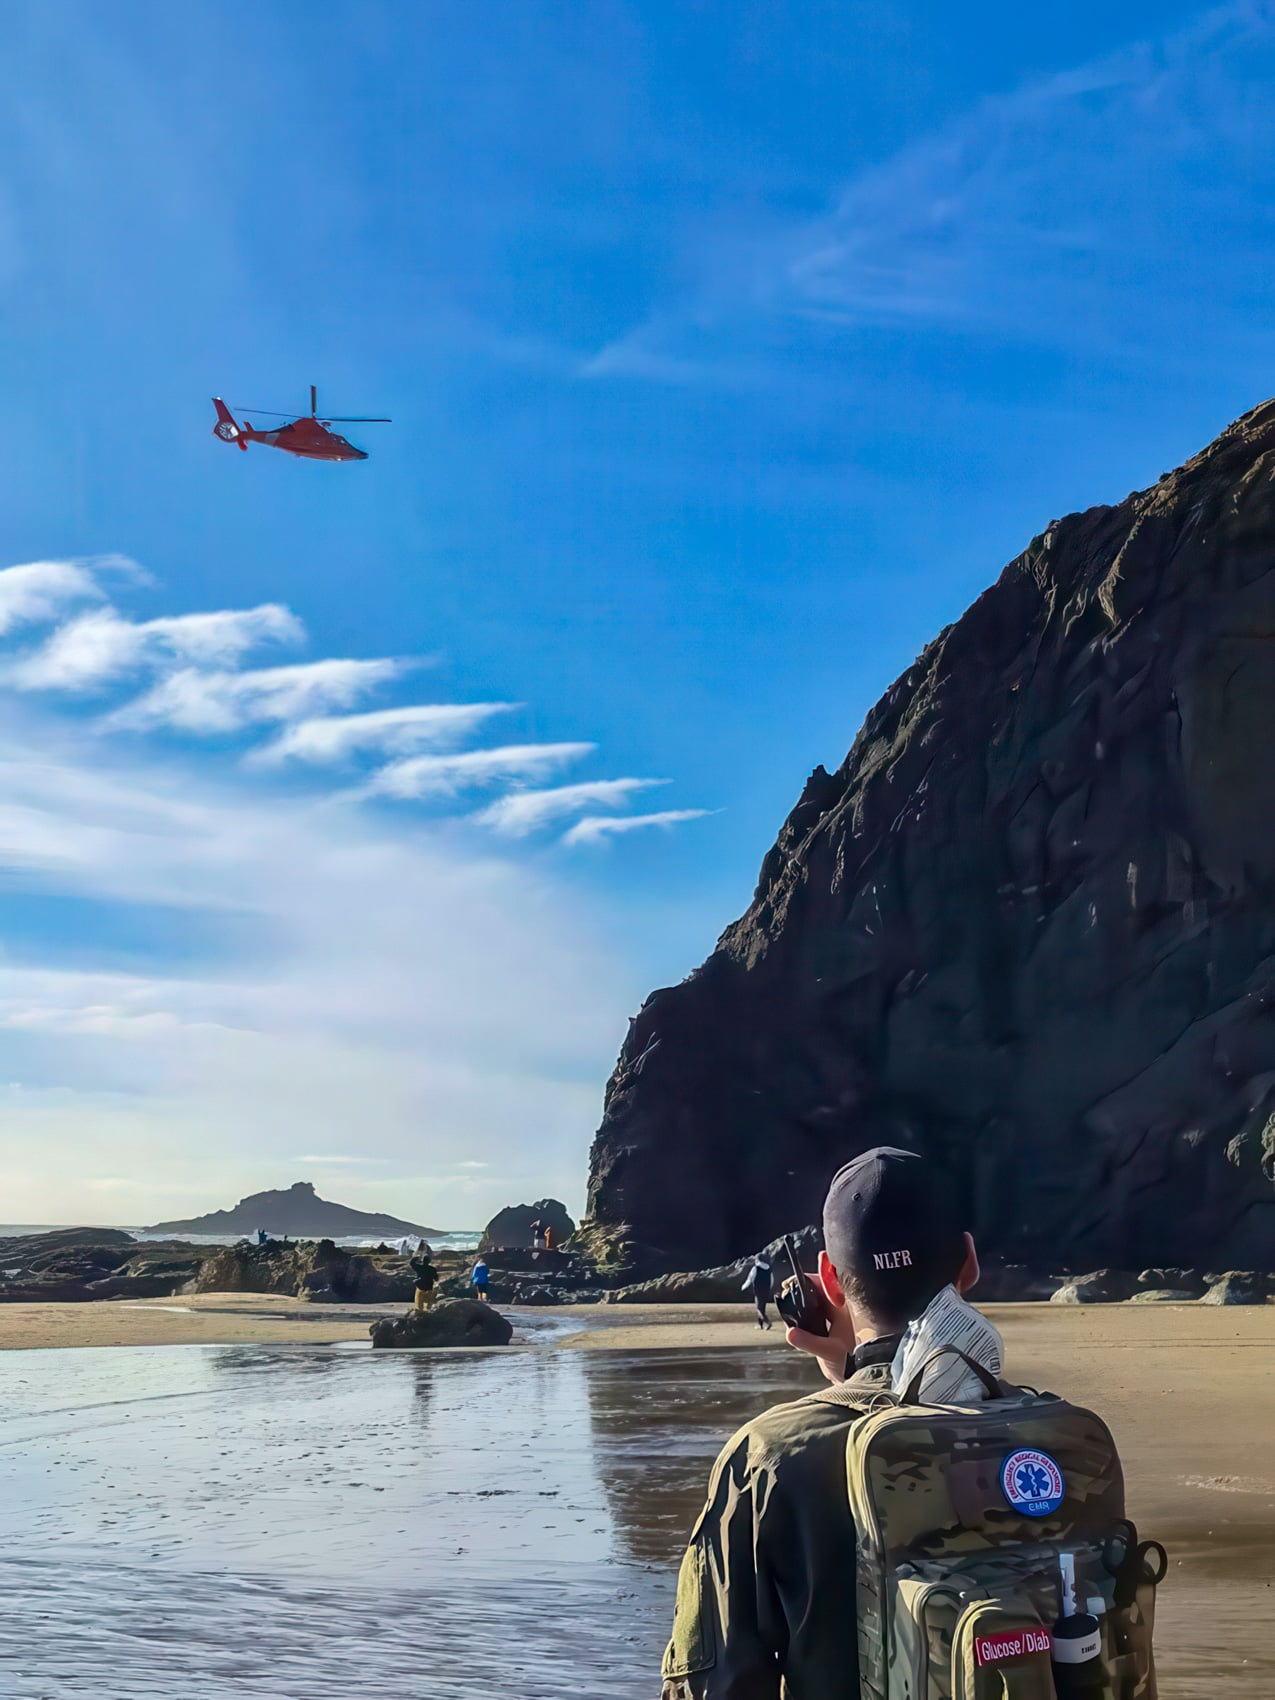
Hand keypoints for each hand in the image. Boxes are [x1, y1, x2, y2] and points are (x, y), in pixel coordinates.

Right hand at [785, 1269, 855, 1383]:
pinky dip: (804, 1314)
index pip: (827, 1285)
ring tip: (788, 1302)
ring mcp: (834, 1320)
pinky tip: (795, 1320)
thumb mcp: (830, 1351)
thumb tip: (790, 1333)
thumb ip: (810, 1342)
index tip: (794, 1282)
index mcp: (845, 1310)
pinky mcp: (828, 1330)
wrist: (857, 1380)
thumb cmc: (852, 1365)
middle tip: (787, 1290)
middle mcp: (840, 1311)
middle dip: (803, 1289)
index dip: (811, 1280)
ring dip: (803, 1302)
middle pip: (820, 1291)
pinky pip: (814, 1315)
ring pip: (817, 1303)